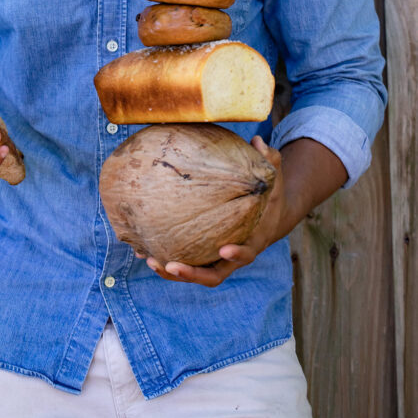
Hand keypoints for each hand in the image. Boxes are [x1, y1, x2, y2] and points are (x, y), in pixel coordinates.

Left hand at [141, 136, 285, 286]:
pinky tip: (142, 250)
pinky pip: (185, 260)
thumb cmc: (269, 196)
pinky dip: (165, 260)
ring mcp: (216, 259)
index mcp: (252, 241)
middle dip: (192, 274)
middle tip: (171, 265)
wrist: (267, 217)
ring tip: (149, 260)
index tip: (224, 249)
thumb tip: (257, 141)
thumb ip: (269, 161)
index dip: (237, 254)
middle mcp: (232, 256)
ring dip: (172, 271)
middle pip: (213, 276)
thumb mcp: (274, 179)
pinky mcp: (203, 254)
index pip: (246, 254)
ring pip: (194, 273)